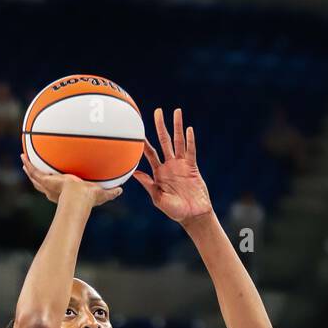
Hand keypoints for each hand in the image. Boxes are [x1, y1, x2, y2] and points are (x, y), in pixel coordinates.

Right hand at [20, 154, 122, 207]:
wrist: (78, 198)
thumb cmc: (89, 200)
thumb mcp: (102, 194)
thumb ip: (111, 193)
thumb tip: (121, 191)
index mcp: (65, 194)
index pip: (57, 190)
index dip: (54, 185)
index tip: (54, 180)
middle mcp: (54, 190)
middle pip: (43, 183)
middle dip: (38, 177)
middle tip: (35, 171)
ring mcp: (48, 185)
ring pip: (35, 177)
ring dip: (29, 169)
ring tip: (24, 160)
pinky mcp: (45, 180)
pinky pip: (34, 171)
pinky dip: (28, 164)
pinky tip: (23, 156)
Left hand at [133, 108, 211, 224]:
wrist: (192, 215)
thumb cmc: (174, 211)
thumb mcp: (158, 198)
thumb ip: (148, 184)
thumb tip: (134, 173)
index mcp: (158, 173)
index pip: (150, 154)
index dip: (144, 143)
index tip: (138, 130)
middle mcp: (169, 165)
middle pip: (164, 141)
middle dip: (161, 126)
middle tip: (157, 111)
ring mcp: (181, 164)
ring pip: (178, 141)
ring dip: (177, 127)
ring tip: (177, 111)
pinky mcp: (192, 167)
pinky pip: (191, 151)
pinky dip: (190, 140)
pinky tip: (189, 129)